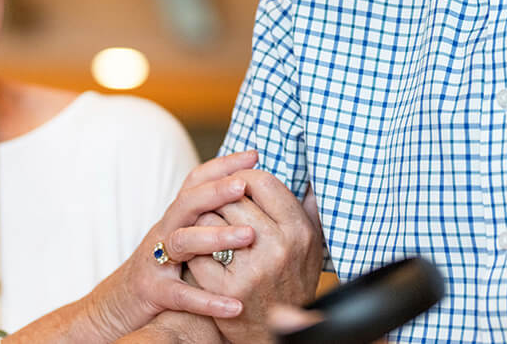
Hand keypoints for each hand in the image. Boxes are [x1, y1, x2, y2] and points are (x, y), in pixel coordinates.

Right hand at [95, 151, 259, 337]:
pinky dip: (207, 300)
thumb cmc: (164, 266)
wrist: (119, 303)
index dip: (223, 165)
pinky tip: (235, 306)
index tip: (253, 155)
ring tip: (249, 236)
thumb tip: (250, 194)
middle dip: (216, 191)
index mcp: (176, 215)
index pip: (196, 180)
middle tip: (243, 185)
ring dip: (216, 236)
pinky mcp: (154, 292)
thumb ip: (207, 216)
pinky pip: (181, 295)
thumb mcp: (183, 233)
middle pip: (187, 203)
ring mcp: (156, 261)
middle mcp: (164, 231)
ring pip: (183, 241)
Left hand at [187, 173, 324, 343]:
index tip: (238, 183)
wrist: (273, 333)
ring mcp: (251, 268)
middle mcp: (278, 247)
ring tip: (208, 224)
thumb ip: (310, 210)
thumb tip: (311, 178)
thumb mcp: (311, 246)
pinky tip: (200, 250)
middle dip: (222, 198)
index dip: (244, 177)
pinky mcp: (225, 288)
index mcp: (298, 231)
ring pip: (212, 218)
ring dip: (205, 218)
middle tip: (219, 205)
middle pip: (234, 197)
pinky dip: (194, 247)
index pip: (263, 181)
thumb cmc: (291, 283)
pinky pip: (198, 249)